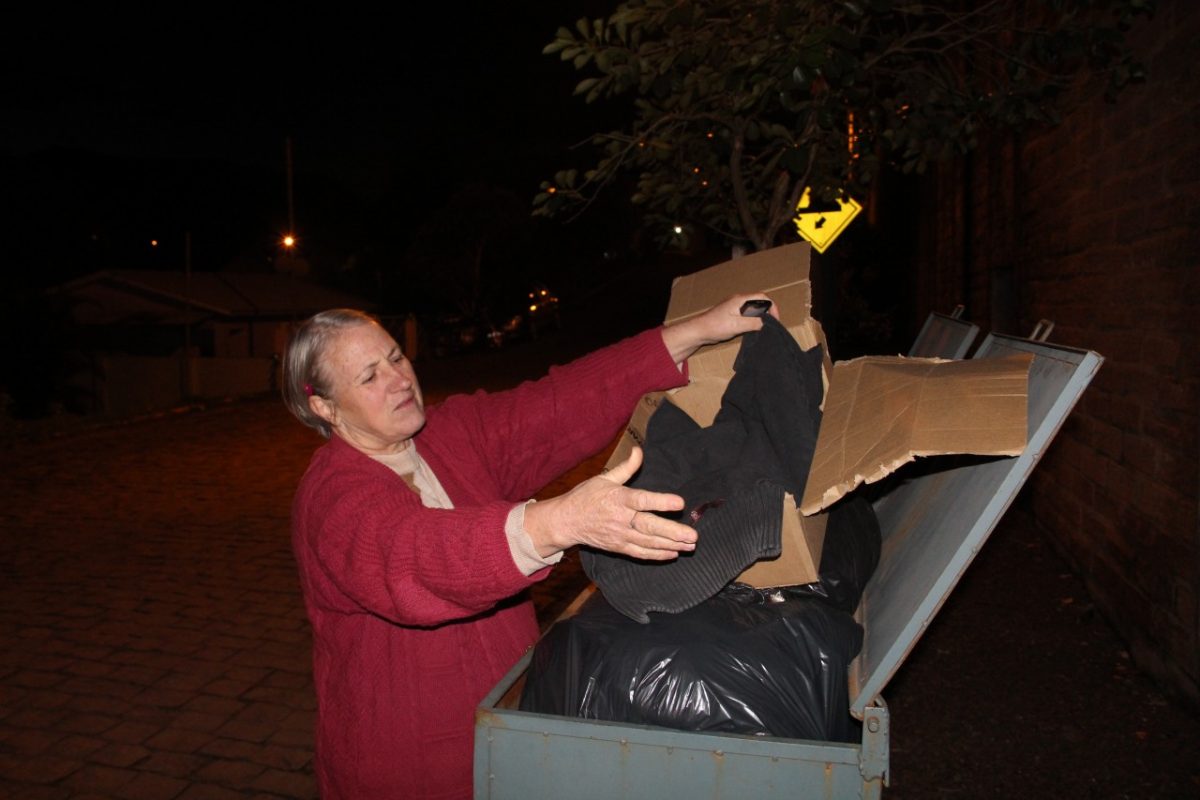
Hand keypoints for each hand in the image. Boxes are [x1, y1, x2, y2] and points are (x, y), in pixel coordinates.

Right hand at [523, 447, 697, 560]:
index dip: (662, 502)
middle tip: (693, 535)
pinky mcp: (618, 547)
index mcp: (618, 498)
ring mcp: (620, 535)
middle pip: (649, 526)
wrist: (566, 521)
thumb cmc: (586, 497)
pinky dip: (657, 555)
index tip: (680, 503)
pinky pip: (640, 553)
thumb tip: (640, 450)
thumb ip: (626, 467)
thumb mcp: (604, 478)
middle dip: (673, 532)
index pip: (643, 500)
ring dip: (671, 545)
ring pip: (648, 543)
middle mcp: (620, 519)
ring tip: (690, 545)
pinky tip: (673, 553)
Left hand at [660, 293, 779, 363]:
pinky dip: (752, 320)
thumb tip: (765, 323)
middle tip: (771, 325)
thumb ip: (753, 323)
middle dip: (767, 312)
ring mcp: (734, 307)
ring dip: (759, 317)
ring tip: (763, 328)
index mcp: (740, 300)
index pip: (762, 297)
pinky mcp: (731, 315)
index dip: (772, 307)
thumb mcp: (737, 325)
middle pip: (758, 302)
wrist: (699, 331)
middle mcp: (738, 301)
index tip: (774, 320)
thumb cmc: (715, 326)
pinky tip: (752, 330)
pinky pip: (746, 315)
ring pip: (752, 309)